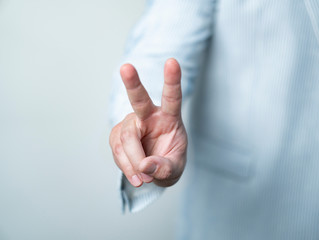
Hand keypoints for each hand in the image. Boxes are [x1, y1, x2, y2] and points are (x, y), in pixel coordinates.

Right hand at [109, 58, 186, 187]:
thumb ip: (164, 168)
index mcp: (169, 117)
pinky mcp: (118, 135)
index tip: (172, 62)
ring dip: (133, 162)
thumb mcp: (174, 169)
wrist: (153, 172)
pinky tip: (135, 175)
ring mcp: (131, 124)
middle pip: (139, 100)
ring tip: (143, 179)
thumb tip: (145, 166)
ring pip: (126, 138)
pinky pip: (117, 150)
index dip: (172, 80)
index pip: (172, 97)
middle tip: (126, 67)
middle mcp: (148, 116)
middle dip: (133, 83)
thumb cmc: (168, 163)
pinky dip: (125, 166)